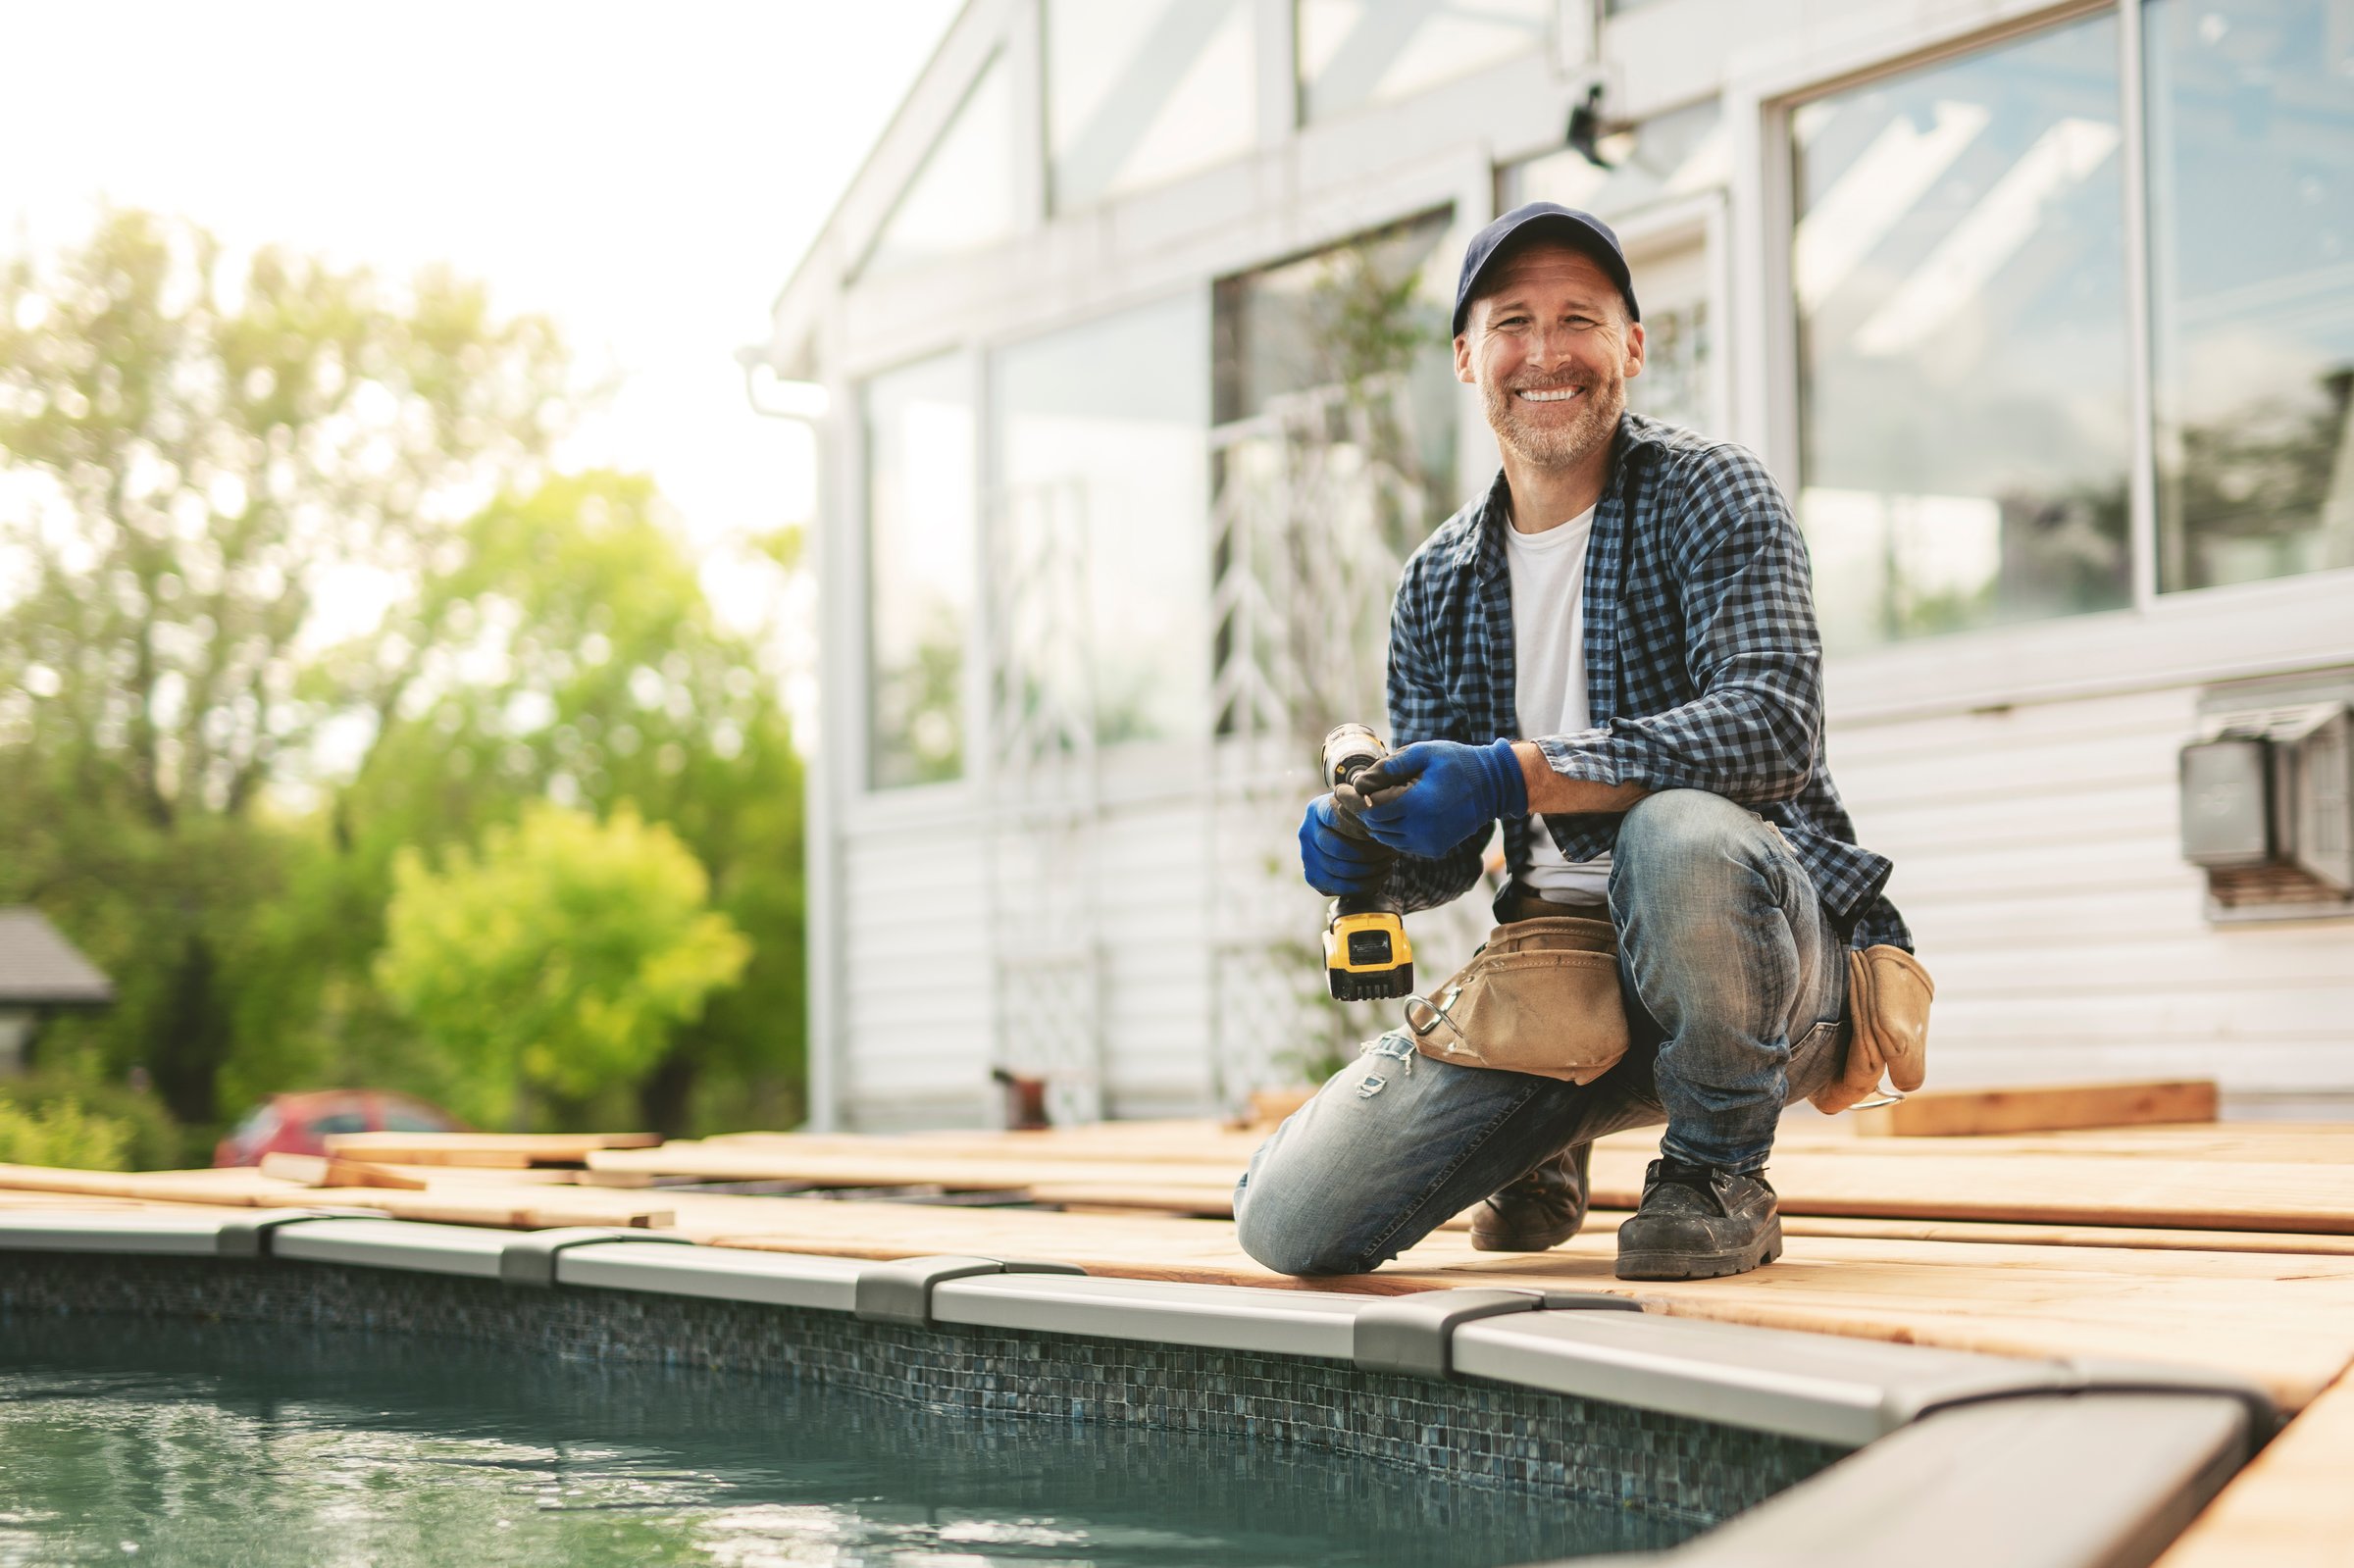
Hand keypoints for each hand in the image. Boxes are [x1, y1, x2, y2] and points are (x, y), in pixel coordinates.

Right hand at [1298, 794, 1386, 895]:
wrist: (1344, 834)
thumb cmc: (1359, 817)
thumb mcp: (1361, 807)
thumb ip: (1366, 811)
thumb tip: (1377, 822)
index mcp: (1317, 810)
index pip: (1336, 819)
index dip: (1360, 827)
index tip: (1381, 832)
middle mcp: (1306, 833)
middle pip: (1338, 848)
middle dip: (1370, 853)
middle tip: (1391, 851)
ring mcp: (1307, 857)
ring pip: (1341, 870)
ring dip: (1371, 869)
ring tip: (1389, 862)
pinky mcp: (1313, 877)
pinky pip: (1341, 887)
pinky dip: (1365, 884)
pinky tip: (1381, 875)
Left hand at [1355, 739, 1527, 859]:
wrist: (1494, 787)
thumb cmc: (1457, 763)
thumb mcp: (1424, 753)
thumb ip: (1390, 766)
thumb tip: (1359, 781)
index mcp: (1418, 804)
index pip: (1372, 810)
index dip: (1352, 801)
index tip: (1338, 790)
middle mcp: (1422, 829)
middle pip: (1376, 826)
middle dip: (1359, 811)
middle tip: (1348, 795)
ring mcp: (1429, 843)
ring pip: (1386, 838)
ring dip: (1375, 822)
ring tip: (1366, 802)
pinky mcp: (1434, 850)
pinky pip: (1402, 843)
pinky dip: (1392, 830)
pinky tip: (1390, 813)